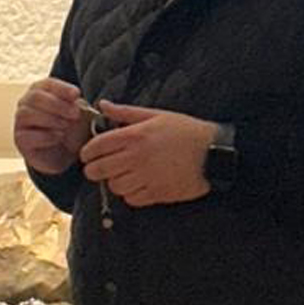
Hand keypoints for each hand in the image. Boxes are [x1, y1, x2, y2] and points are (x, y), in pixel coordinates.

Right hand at [13, 77, 89, 174]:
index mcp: (41, 93)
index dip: (61, 88)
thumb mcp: (78, 117)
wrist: (63, 156)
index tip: (76, 95)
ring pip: (27, 114)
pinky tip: (59, 137)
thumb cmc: (70, 131)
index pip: (47, 84)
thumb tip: (75, 102)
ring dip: (51, 119)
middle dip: (57, 104)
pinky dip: (46, 135)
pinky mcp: (20, 140)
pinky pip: (27, 135)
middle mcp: (26, 104)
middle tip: (74, 114)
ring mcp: (20, 122)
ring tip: (66, 126)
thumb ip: (77, 107)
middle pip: (35, 97)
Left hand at [78, 101, 214, 207]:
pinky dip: (130, 195)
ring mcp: (147, 177)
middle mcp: (137, 157)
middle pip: (98, 170)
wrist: (216, 153)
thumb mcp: (156, 115)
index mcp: (134, 136)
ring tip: (122, 175)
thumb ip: (125, 112)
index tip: (88, 154)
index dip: (86, 152)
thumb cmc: (186, 131)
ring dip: (114, 182)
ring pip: (113, 187)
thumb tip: (102, 105)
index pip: (95, 147)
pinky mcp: (158, 193)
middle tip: (101, 167)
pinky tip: (137, 185)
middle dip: (94, 169)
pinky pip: (131, 200)